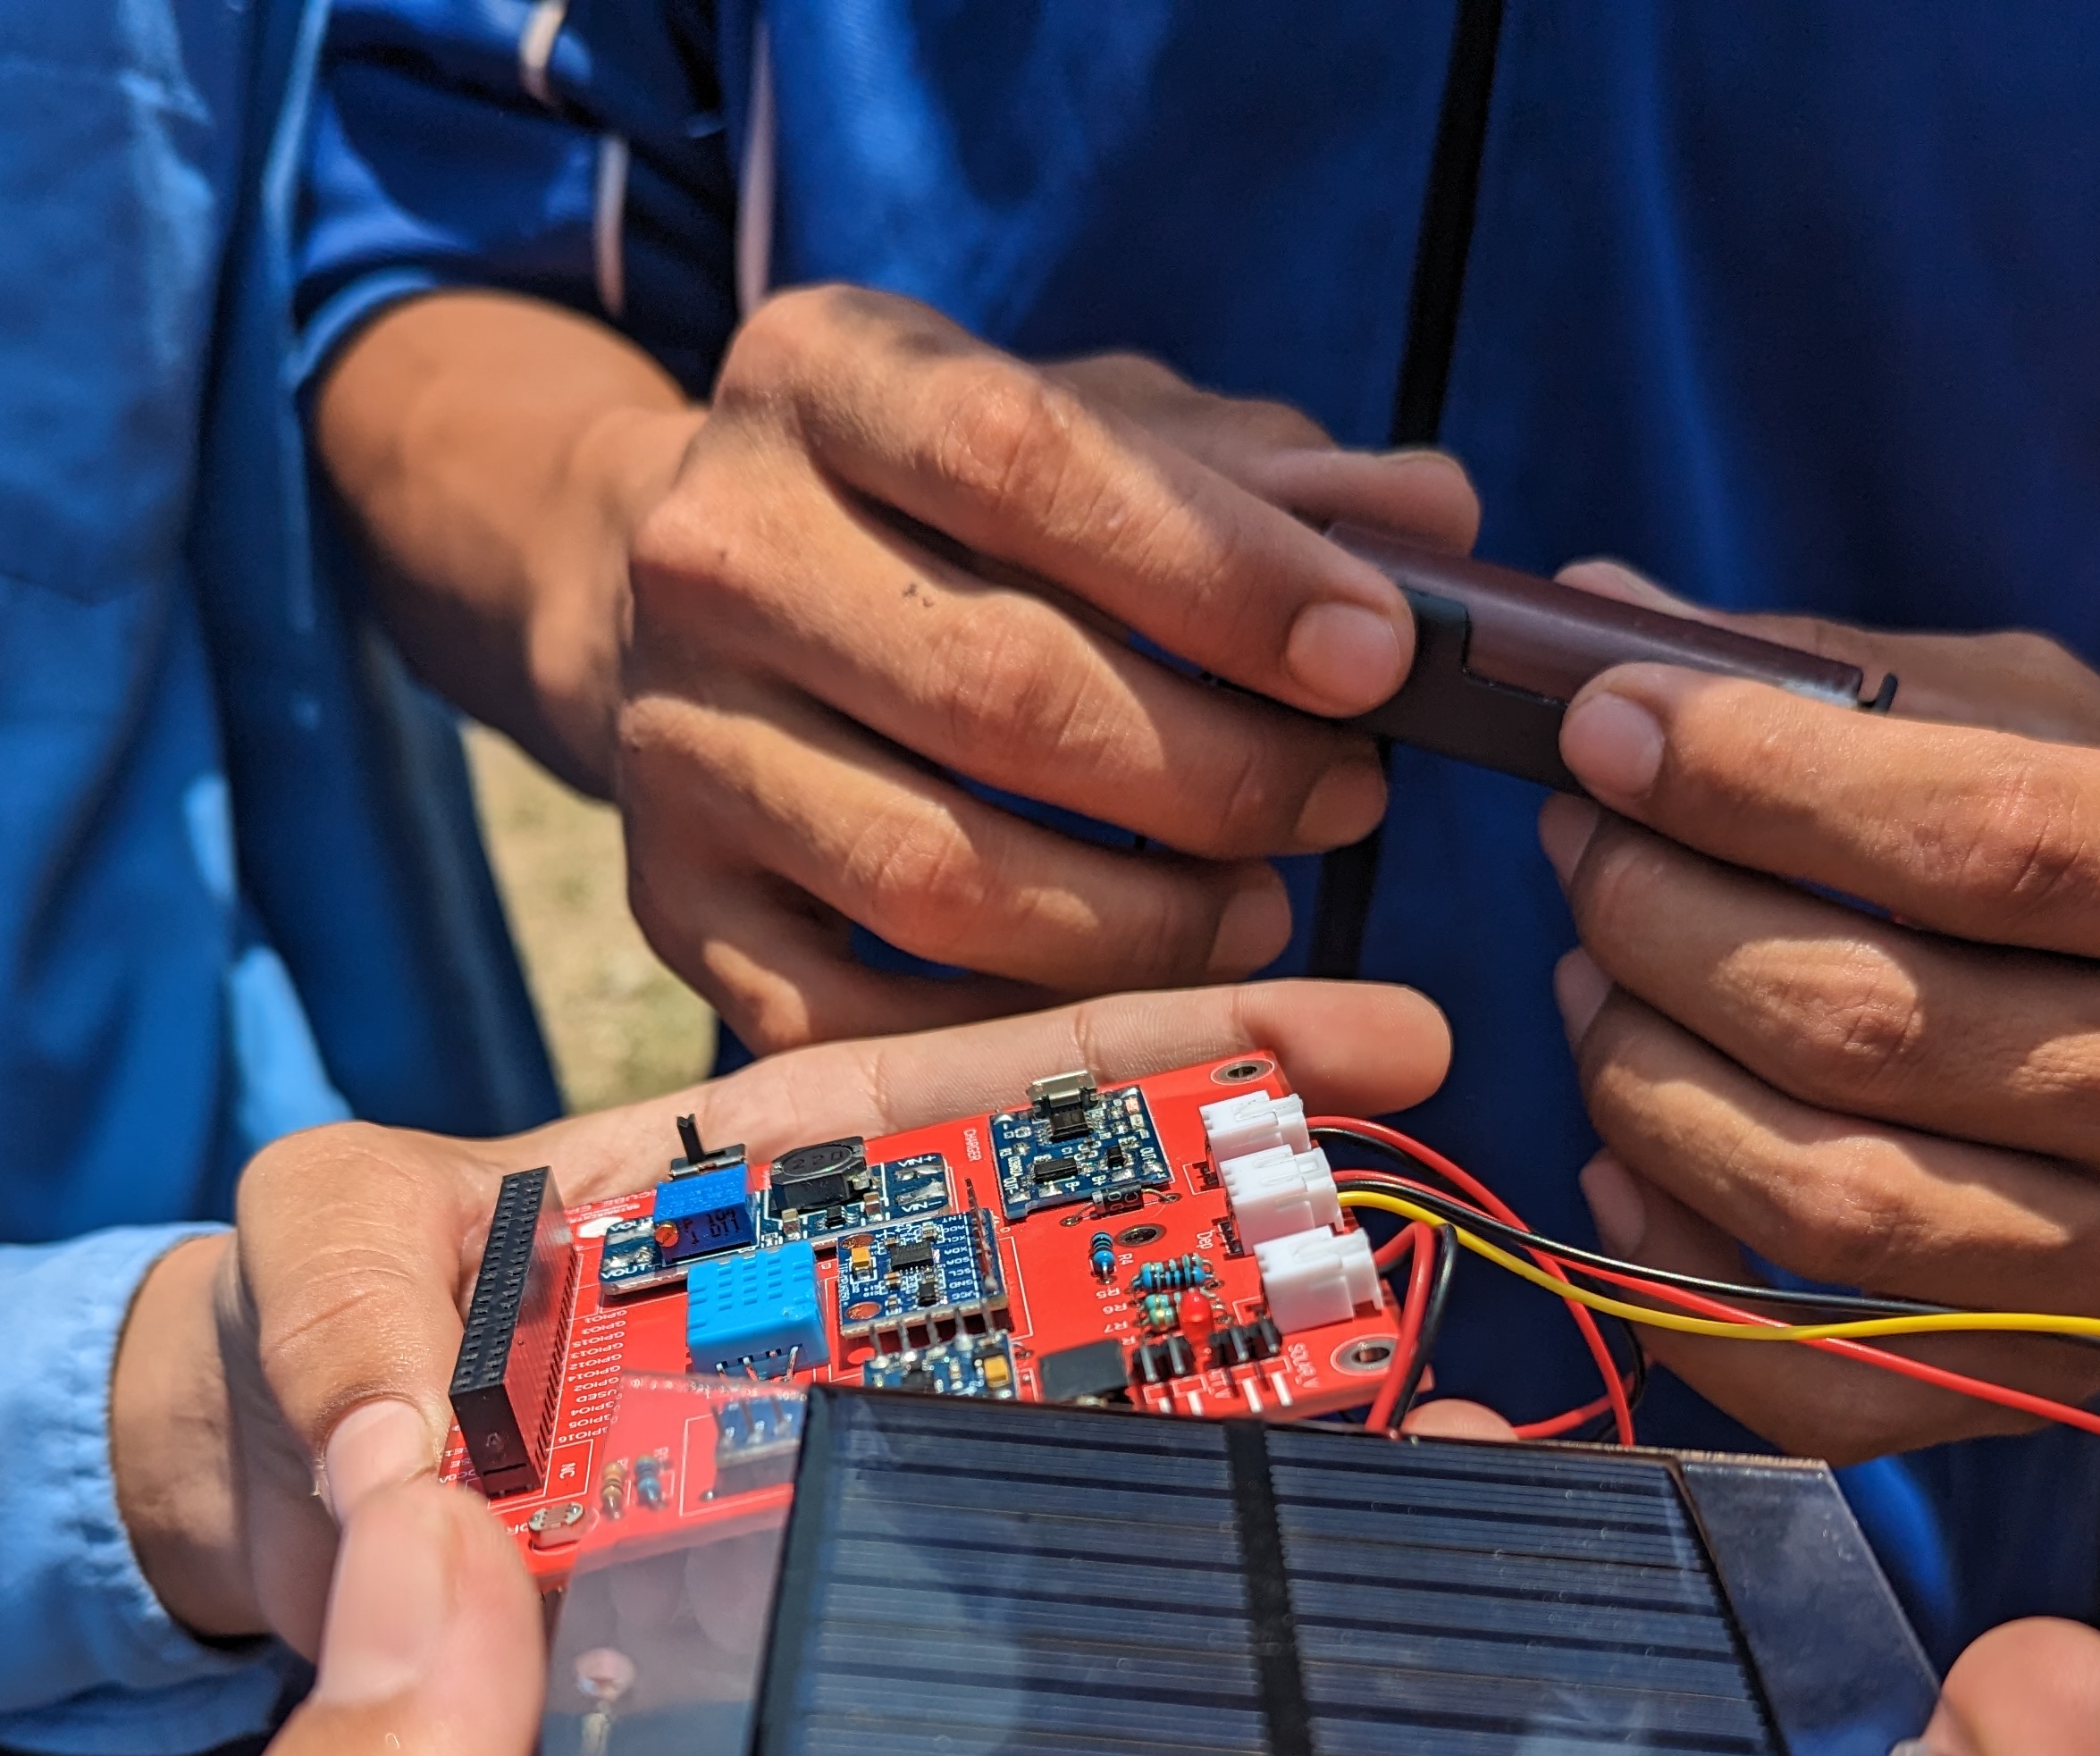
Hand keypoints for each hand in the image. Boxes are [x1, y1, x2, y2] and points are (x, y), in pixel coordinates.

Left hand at [109, 979, 1451, 1651]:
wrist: (258, 1516)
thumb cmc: (299, 1332)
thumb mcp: (304, 1254)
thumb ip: (341, 1310)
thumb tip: (403, 1467)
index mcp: (741, 1180)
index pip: (970, 1093)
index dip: (1152, 1055)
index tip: (1340, 1020)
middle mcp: (820, 1316)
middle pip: (1061, 1252)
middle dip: (1241, 1218)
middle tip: (1417, 1202)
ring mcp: (818, 1461)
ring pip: (1040, 1425)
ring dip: (1198, 1408)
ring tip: (1386, 1406)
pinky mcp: (787, 1602)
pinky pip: (945, 1586)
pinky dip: (1065, 1590)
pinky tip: (1214, 1597)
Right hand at [319, 283, 1475, 1049]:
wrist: (672, 597)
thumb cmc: (946, 513)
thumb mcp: (1091, 430)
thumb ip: (1262, 474)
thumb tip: (1428, 523)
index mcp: (819, 376)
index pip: (1021, 462)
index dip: (1218, 571)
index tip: (1373, 656)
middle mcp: (710, 549)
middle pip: (993, 689)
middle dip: (1216, 770)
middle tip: (1345, 801)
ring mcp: (672, 737)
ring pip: (934, 877)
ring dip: (1141, 924)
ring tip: (1261, 909)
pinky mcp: (670, 901)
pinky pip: (858, 1016)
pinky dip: (1015, 1036)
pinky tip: (1133, 1007)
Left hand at [1537, 569, 2099, 1461]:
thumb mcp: (2066, 728)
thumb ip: (1847, 679)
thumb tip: (1600, 619)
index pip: (1981, 841)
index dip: (1759, 778)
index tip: (1612, 725)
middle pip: (1871, 1024)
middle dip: (1664, 917)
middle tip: (1585, 842)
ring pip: (1825, 1198)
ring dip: (1646, 1073)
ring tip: (1592, 976)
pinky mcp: (2053, 1387)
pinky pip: (1815, 1380)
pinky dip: (1673, 1276)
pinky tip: (1621, 1157)